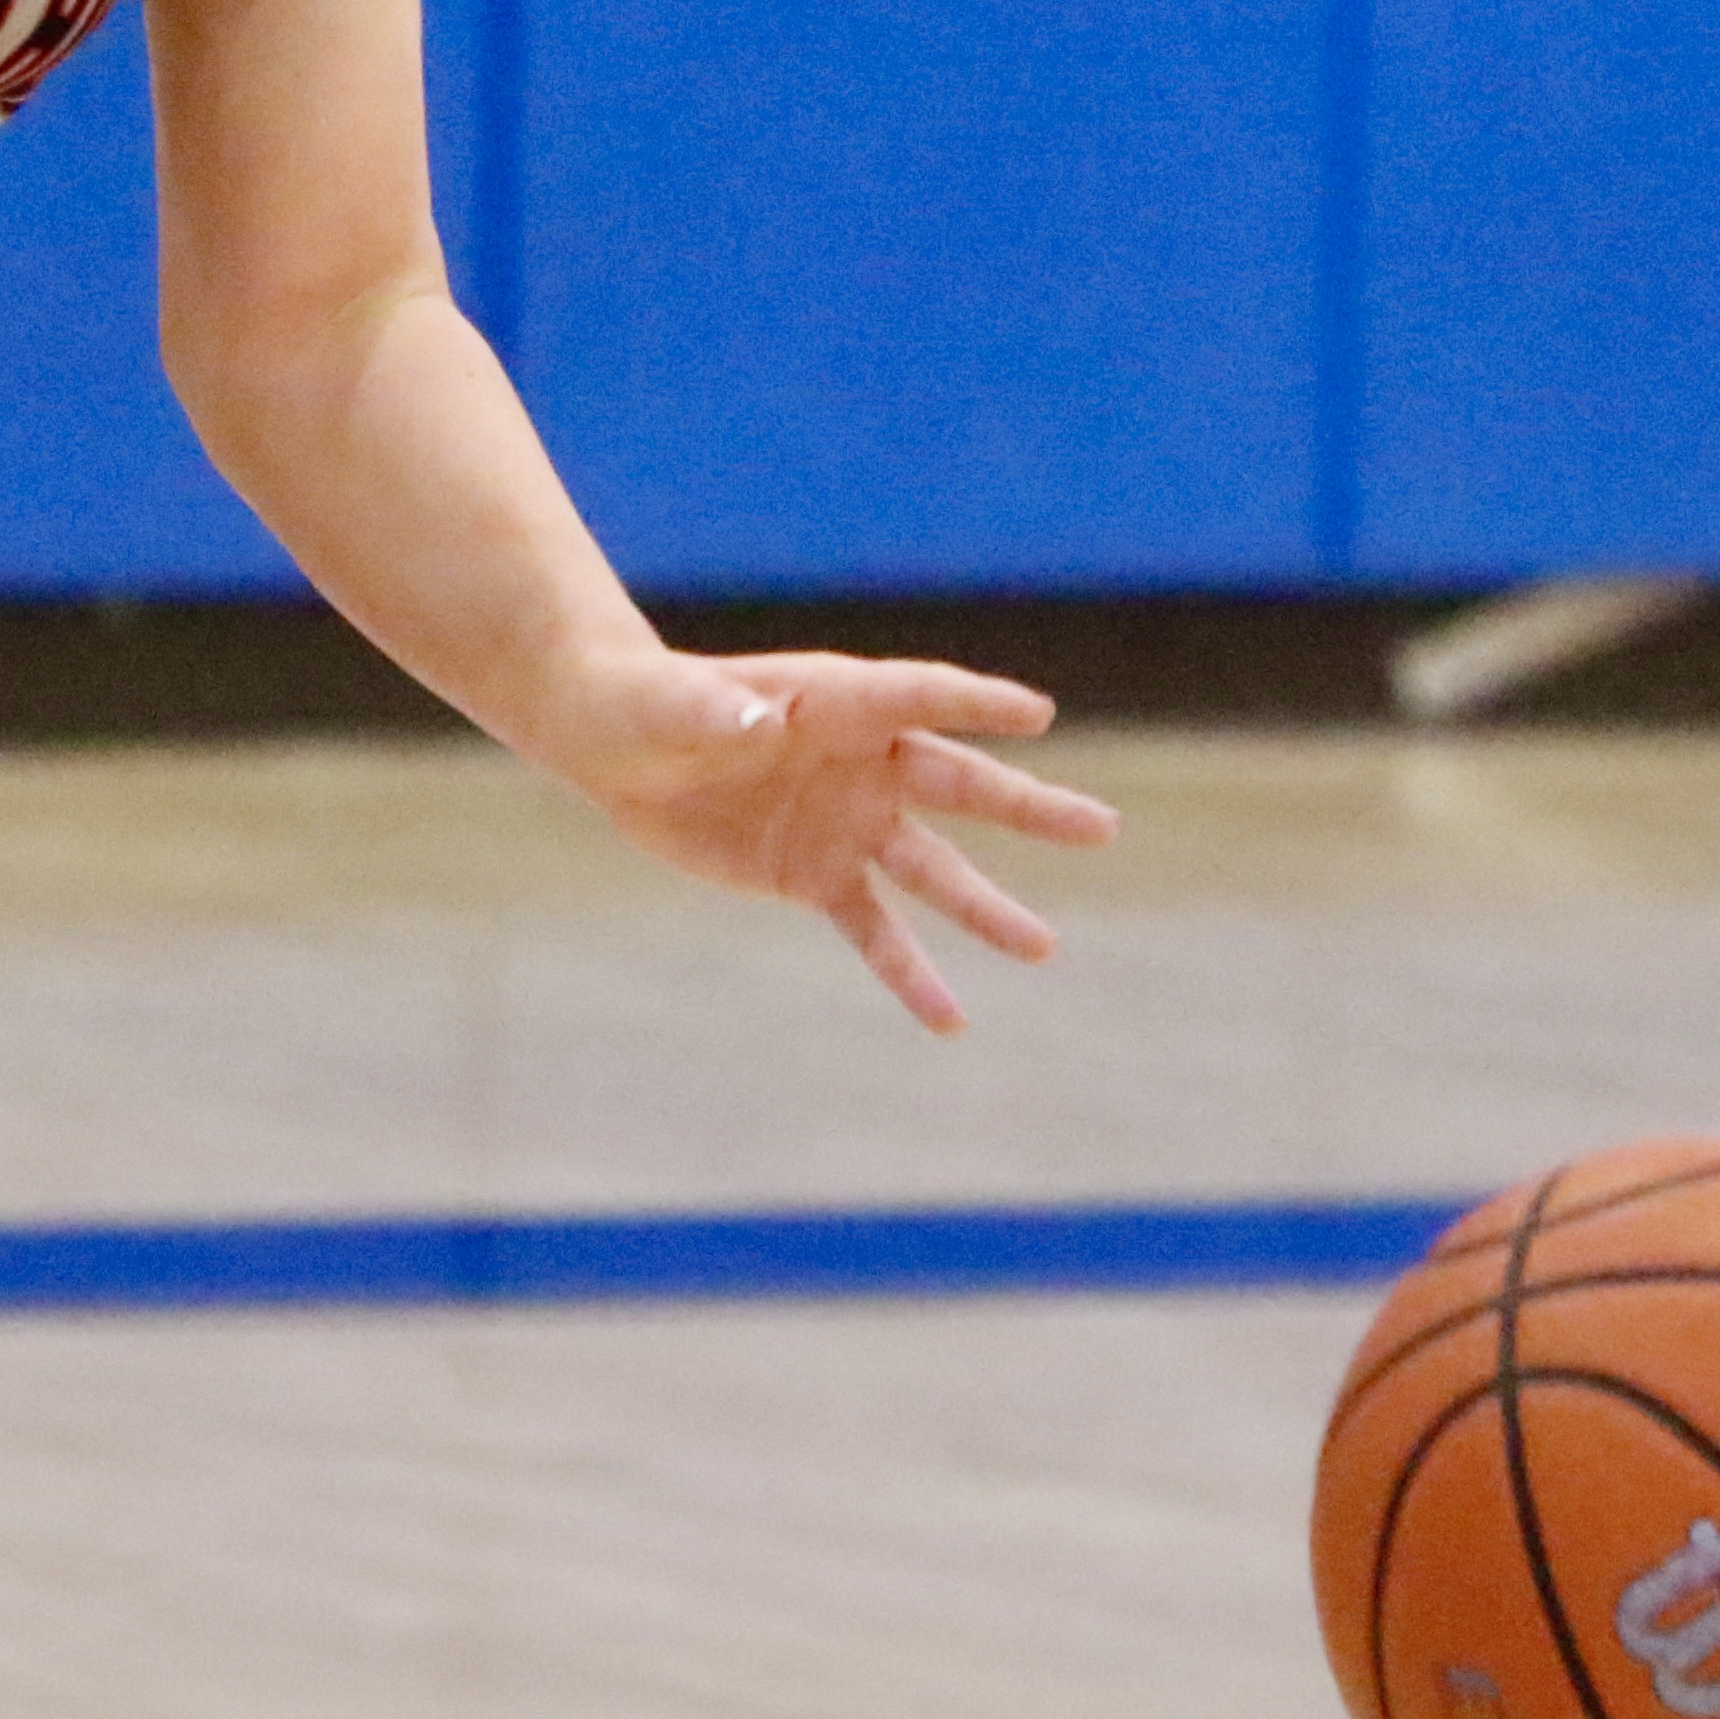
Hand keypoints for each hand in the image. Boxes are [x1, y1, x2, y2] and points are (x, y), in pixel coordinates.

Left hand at [567, 650, 1120, 1034]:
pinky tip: (951, 1020)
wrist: (617, 745)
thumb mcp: (669, 707)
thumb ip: (716, 713)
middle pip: (959, 784)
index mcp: (834, 701)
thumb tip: (754, 723)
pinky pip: (874, 931)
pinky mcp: (815, 875)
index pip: (920, 698)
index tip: (1037, 715)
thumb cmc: (643, 702)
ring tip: (1042, 949)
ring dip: (985, 909)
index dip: (975, 704)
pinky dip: (910, 974)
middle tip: (1102, 829)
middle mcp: (859, 760)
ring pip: (933, 869)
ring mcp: (846, 821)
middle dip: (1028, 809)